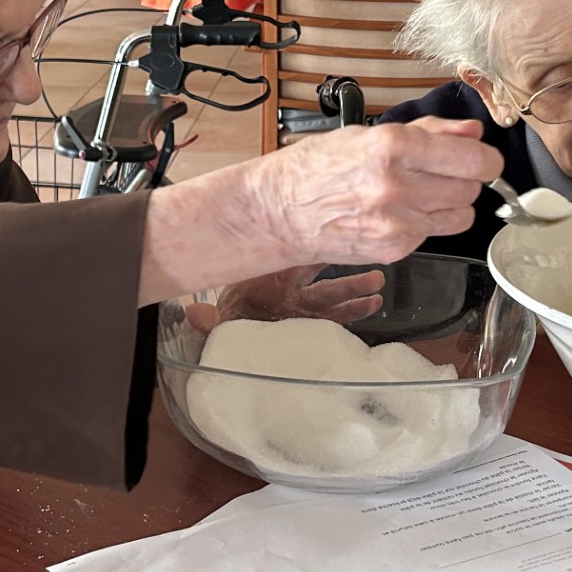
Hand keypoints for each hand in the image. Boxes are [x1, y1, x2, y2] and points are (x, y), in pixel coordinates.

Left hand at [184, 265, 386, 333]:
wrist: (227, 334)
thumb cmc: (226, 315)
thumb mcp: (214, 315)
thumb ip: (205, 319)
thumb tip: (194, 314)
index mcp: (271, 279)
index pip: (298, 258)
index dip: (316, 249)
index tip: (336, 237)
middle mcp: (291, 290)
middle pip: (321, 280)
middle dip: (345, 277)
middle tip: (371, 271)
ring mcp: (301, 307)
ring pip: (332, 297)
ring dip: (354, 291)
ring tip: (377, 288)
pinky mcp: (306, 325)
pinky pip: (333, 319)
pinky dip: (352, 312)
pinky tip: (372, 305)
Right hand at [249, 118, 503, 267]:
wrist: (278, 212)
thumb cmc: (316, 168)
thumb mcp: (368, 135)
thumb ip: (428, 134)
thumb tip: (472, 133)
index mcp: (392, 147)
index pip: (472, 160)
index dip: (486, 159)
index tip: (483, 159)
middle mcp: (397, 187)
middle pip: (471, 188)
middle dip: (464, 179)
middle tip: (440, 173)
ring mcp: (397, 223)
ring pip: (461, 216)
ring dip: (450, 204)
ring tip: (418, 194)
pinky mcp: (394, 250)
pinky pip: (434, 235)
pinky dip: (425, 224)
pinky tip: (395, 213)